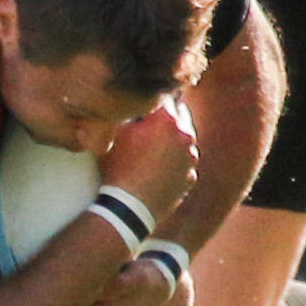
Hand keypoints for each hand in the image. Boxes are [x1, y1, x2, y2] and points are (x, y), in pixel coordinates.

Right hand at [96, 106, 197, 222]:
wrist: (129, 207)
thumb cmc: (118, 167)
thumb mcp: (116, 133)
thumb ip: (130, 113)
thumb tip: (134, 103)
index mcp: (167, 120)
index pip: (165, 97)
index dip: (152, 100)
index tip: (145, 104)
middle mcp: (185, 135)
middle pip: (179, 116)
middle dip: (166, 118)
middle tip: (148, 125)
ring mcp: (190, 158)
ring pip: (184, 140)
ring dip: (172, 140)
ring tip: (152, 150)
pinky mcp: (190, 177)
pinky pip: (184, 162)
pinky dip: (175, 162)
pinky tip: (158, 168)